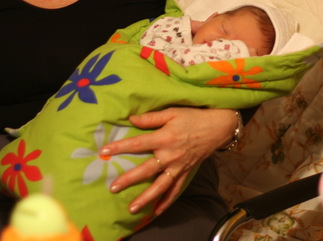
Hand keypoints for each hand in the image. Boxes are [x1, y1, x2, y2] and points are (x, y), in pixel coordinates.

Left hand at [100, 106, 235, 214]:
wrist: (218, 127)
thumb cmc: (193, 117)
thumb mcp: (172, 112)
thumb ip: (151, 117)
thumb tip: (131, 119)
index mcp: (164, 137)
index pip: (138, 143)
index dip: (120, 147)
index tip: (104, 151)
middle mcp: (170, 155)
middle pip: (146, 169)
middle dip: (129, 179)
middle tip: (113, 188)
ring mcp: (178, 166)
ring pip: (160, 185)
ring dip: (146, 197)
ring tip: (132, 208)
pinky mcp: (186, 172)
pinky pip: (175, 189)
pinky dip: (166, 201)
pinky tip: (156, 211)